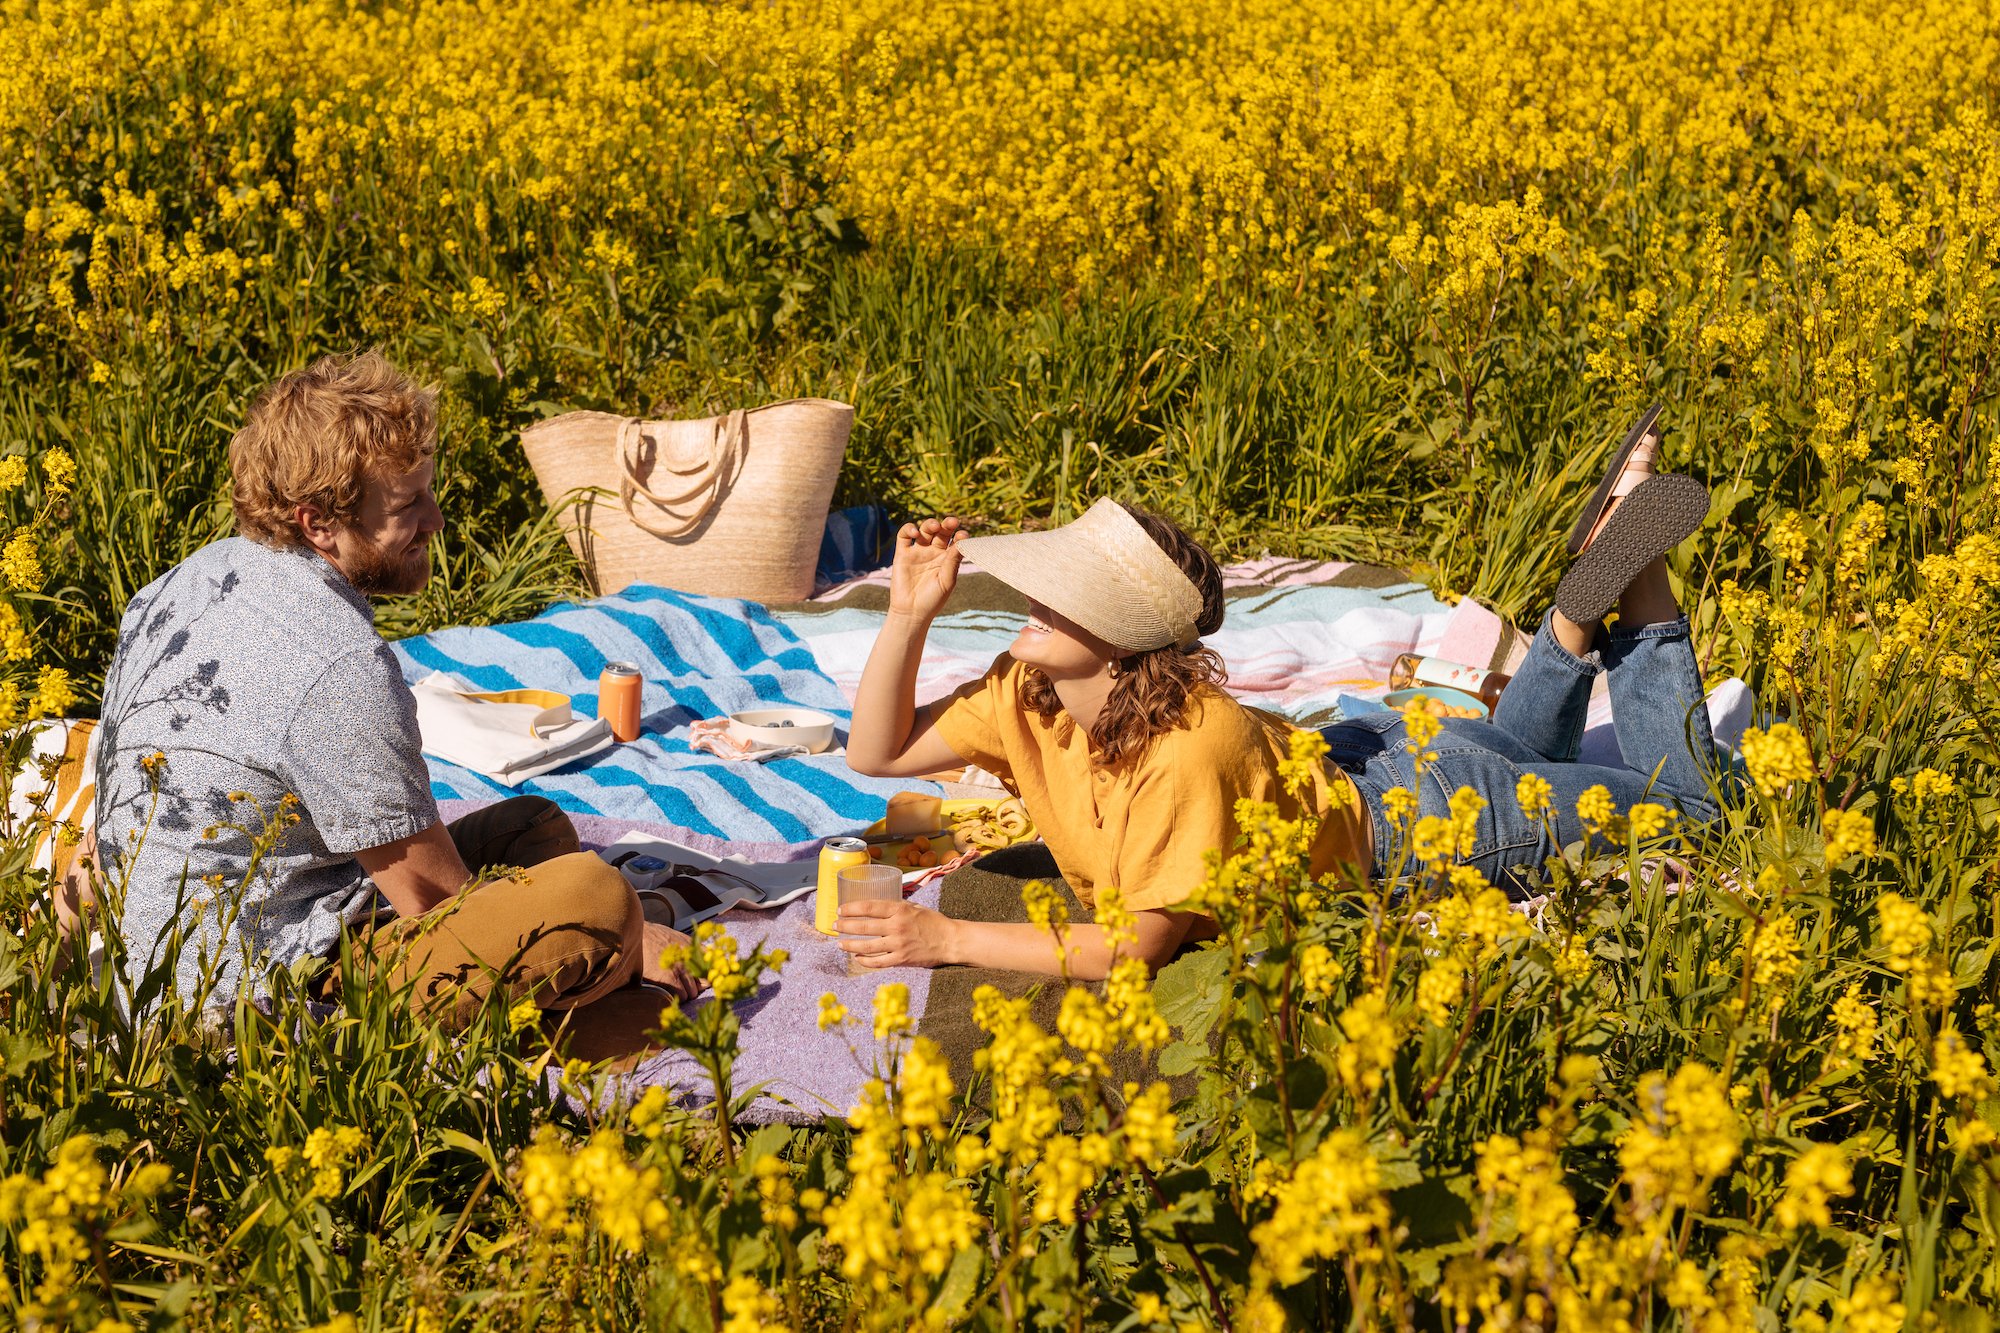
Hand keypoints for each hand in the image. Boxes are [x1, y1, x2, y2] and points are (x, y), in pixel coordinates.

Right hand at [641, 921, 704, 998]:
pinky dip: (678, 996)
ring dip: (686, 993)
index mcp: (696, 949)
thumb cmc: (658, 936)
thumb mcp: (681, 937)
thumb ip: (696, 948)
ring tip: (677, 989)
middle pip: (704, 983)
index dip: (708, 977)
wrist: (640, 935)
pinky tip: (671, 991)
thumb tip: (709, 957)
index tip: (703, 981)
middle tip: (687, 987)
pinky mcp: (669, 978)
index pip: (712, 969)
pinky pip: (682, 994)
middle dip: (697, 987)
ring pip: (693, 992)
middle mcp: (691, 959)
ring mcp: (681, 969)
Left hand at [837, 899, 960, 969]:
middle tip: (835, 926)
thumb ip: (896, 907)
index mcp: (899, 910)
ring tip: (840, 943)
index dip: (852, 908)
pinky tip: (858, 958)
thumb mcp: (914, 907)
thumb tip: (877, 906)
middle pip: (864, 927)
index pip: (869, 907)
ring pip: (867, 946)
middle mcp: (896, 926)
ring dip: (850, 945)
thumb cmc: (933, 922)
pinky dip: (865, 961)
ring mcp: (898, 945)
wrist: (950, 940)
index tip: (840, 910)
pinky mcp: (901, 960)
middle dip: (845, 926)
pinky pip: (878, 962)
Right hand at [887, 517, 964, 620]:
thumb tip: (962, 542)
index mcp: (946, 559)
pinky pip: (904, 536)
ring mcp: (917, 552)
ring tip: (934, 526)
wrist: (911, 612)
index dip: (960, 536)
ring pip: (924, 530)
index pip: (955, 541)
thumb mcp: (946, 581)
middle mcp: (933, 553)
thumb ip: (953, 561)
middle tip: (952, 522)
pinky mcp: (902, 554)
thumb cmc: (932, 600)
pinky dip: (908, 529)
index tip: (963, 536)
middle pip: (940, 532)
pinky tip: (915, 533)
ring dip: (930, 524)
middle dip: (947, 525)